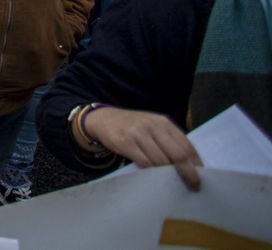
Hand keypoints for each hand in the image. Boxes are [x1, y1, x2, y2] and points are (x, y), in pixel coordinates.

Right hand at [81, 106, 202, 190]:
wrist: (103, 119)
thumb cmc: (133, 127)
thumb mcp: (153, 127)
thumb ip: (169, 141)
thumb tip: (189, 165)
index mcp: (164, 122)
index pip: (187, 145)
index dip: (196, 164)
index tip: (202, 177)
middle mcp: (153, 126)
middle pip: (178, 154)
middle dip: (189, 173)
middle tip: (194, 186)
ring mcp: (139, 134)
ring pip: (161, 161)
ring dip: (170, 175)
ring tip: (175, 184)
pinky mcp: (126, 142)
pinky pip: (144, 163)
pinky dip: (152, 173)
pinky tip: (156, 178)